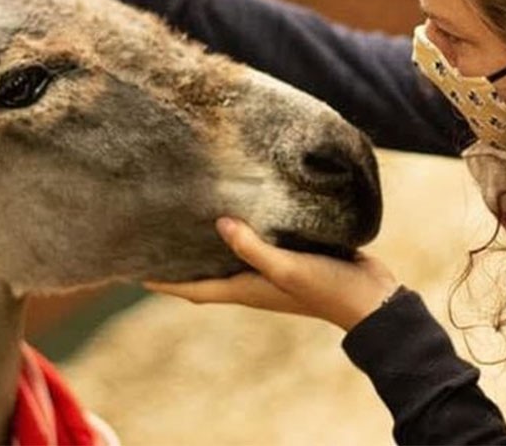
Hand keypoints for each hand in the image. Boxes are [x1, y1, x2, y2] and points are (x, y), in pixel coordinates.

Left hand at [145, 217, 400, 330]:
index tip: (133, 270)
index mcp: (246, 289)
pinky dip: (246, 229)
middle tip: (155, 234)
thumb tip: (219, 224)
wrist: (371, 297)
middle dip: (182, 258)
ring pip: (233, 253)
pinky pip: (260, 241)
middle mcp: (254, 280)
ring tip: (189, 215)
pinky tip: (244, 207)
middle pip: (208, 271)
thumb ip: (253, 248)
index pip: (194, 288)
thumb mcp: (286, 269)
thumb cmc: (326, 289)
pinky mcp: (293, 254)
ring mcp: (274, 269)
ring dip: (212, 241)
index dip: (164, 282)